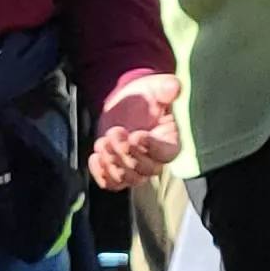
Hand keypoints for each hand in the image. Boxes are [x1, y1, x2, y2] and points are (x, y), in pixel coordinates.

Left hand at [87, 75, 182, 191]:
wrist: (126, 104)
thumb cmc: (146, 97)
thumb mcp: (156, 87)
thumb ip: (166, 88)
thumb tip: (174, 87)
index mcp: (170, 141)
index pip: (166, 154)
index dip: (151, 148)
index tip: (135, 135)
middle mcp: (155, 159)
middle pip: (145, 170)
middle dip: (126, 153)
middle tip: (114, 132)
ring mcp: (136, 167)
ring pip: (128, 178)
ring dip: (113, 163)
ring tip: (102, 142)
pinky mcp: (118, 170)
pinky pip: (111, 184)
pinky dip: (101, 174)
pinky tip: (95, 157)